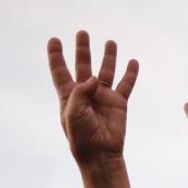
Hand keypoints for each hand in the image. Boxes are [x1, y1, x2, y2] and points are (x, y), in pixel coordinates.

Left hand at [48, 31, 137, 170]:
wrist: (100, 153)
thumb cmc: (81, 136)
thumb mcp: (72, 112)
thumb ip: (81, 91)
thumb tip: (95, 79)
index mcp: (69, 96)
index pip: (60, 71)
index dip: (56, 56)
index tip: (54, 40)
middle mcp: (86, 93)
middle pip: (83, 66)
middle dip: (82, 50)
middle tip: (82, 33)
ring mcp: (103, 97)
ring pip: (106, 71)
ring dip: (108, 57)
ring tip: (110, 42)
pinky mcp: (119, 103)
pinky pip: (126, 85)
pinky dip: (130, 74)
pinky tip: (132, 62)